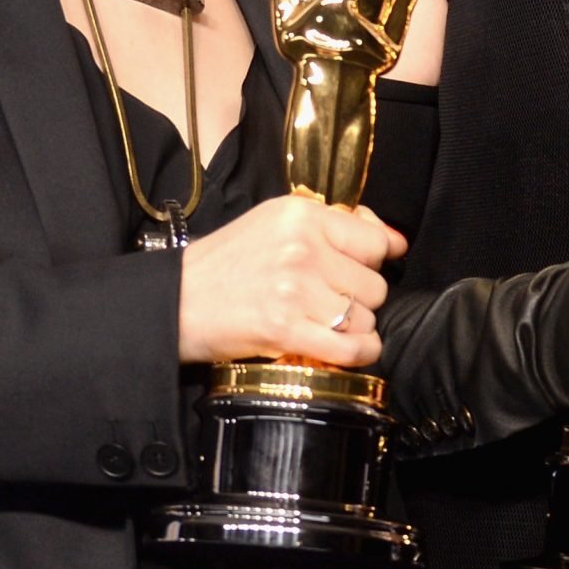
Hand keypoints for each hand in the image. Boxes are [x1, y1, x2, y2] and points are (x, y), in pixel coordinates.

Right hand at [177, 195, 408, 368]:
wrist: (174, 301)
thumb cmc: (226, 264)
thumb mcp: (276, 223)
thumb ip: (334, 226)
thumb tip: (394, 240)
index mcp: (302, 215)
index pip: (374, 241)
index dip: (374, 259)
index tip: (363, 269)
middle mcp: (303, 248)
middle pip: (374, 283)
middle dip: (360, 297)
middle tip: (330, 300)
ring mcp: (295, 290)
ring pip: (365, 316)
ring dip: (355, 327)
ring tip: (327, 323)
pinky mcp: (286, 330)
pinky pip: (350, 347)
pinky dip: (360, 353)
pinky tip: (354, 349)